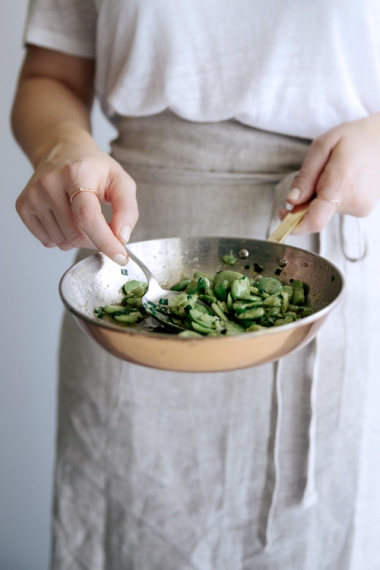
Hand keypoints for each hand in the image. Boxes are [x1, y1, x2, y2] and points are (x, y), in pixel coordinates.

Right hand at [16, 125, 137, 264]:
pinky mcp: (24, 206)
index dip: (105, 241)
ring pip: (62, 242)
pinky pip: (48, 241)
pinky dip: (62, 238)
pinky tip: (66, 218)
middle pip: (76, 235)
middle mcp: (50, 183)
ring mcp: (34, 196)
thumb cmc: (94, 168)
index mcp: (77, 173)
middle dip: (96, 240)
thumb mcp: (121, 181)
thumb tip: (122, 237)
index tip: (120, 258)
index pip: (88, 216)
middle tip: (103, 227)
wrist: (63, 152)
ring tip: (81, 217)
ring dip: (79, 239)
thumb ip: (127, 210)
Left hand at [283, 114, 379, 233]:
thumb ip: (306, 175)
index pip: (314, 221)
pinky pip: (336, 208)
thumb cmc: (355, 138)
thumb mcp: (323, 145)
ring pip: (325, 211)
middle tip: (315, 174)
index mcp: (340, 184)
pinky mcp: (362, 210)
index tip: (282, 213)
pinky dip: (332, 197)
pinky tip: (344, 179)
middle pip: (315, 213)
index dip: (293, 223)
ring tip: (335, 172)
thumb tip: (292, 200)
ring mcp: (360, 208)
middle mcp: (353, 202)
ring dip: (320, 196)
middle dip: (306, 199)